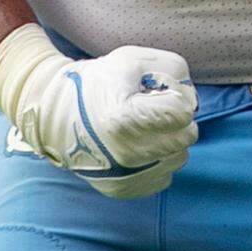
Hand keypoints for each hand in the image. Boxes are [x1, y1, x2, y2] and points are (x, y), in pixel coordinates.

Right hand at [0, 26, 198, 198]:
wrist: (59, 116)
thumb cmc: (99, 83)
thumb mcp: (132, 59)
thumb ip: (172, 69)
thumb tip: (192, 100)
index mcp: (124, 117)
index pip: (182, 112)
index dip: (176, 97)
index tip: (159, 93)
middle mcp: (125, 153)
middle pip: (186, 136)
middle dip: (177, 120)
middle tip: (155, 109)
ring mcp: (126, 175)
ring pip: (179, 157)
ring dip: (169, 141)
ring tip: (143, 128)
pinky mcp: (125, 190)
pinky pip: (165, 175)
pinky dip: (158, 160)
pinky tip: (137, 145)